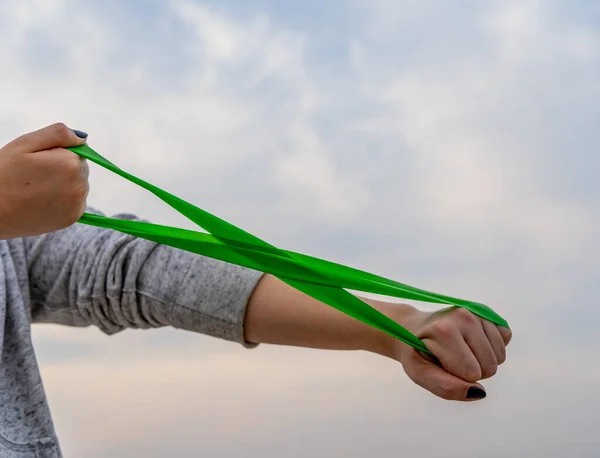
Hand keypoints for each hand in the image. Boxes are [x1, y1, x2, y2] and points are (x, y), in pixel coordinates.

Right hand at [0, 123, 89, 238]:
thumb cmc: (3, 174)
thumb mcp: (25, 144)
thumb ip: (57, 134)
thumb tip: (82, 138)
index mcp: (71, 163)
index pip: (76, 151)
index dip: (56, 154)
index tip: (37, 162)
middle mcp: (80, 185)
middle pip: (79, 169)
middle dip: (62, 168)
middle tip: (34, 176)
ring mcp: (78, 204)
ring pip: (77, 185)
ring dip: (63, 185)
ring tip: (36, 190)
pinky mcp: (73, 218)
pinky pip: (75, 202)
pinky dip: (63, 201)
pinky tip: (42, 201)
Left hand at [381, 303, 511, 400]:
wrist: (412, 328)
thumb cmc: (417, 353)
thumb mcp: (420, 374)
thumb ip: (446, 387)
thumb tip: (479, 392)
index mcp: (443, 331)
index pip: (472, 373)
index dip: (458, 378)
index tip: (440, 364)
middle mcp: (463, 317)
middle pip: (490, 367)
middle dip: (473, 372)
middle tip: (451, 359)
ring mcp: (476, 312)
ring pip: (500, 356)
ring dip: (482, 360)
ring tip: (460, 350)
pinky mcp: (486, 311)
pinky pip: (506, 338)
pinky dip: (492, 346)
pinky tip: (472, 341)